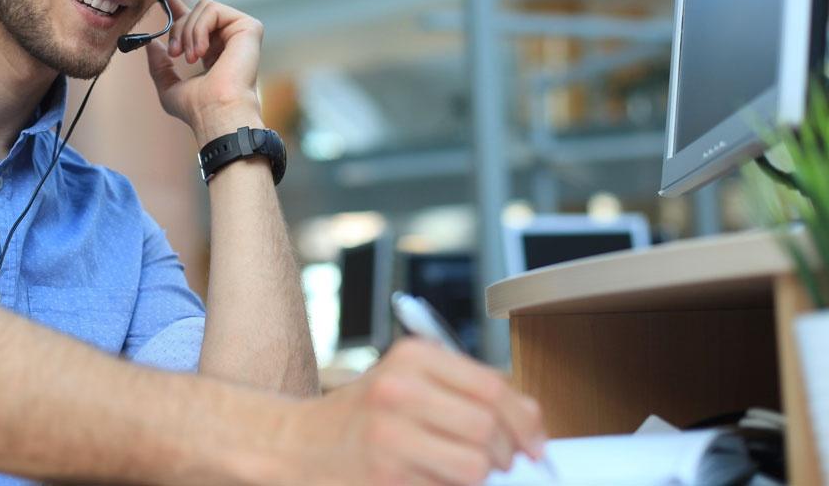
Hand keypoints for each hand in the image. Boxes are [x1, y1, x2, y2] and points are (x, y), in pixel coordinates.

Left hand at [144, 0, 263, 141]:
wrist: (217, 113)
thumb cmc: (197, 109)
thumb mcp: (168, 87)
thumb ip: (159, 65)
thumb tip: (152, 44)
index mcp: (213, 52)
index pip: (195, 21)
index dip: (177, 5)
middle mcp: (228, 40)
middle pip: (194, 11)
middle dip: (177, 28)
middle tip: (174, 53)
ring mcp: (240, 33)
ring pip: (203, 6)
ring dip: (188, 31)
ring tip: (190, 58)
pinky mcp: (249, 27)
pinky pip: (213, 9)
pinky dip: (200, 28)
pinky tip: (201, 52)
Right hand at [280, 339, 545, 485]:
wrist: (297, 445)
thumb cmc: (360, 417)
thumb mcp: (409, 382)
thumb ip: (467, 391)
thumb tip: (532, 424)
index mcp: (411, 357)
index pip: (493, 387)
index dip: (525, 420)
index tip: (535, 443)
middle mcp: (398, 388)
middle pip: (488, 427)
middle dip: (502, 454)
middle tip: (492, 461)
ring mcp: (389, 434)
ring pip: (474, 466)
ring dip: (475, 477)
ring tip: (452, 469)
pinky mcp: (385, 476)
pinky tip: (424, 478)